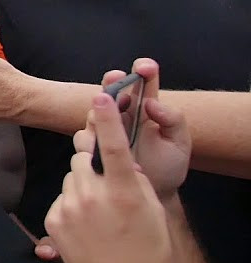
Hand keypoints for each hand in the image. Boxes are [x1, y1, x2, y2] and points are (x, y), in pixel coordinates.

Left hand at [45, 91, 170, 262]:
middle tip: (105, 180)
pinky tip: (86, 224)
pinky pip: (61, 197)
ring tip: (98, 211)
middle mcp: (93, 196)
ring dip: (82, 184)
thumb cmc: (146, 248)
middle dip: (91, 161)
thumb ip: (134, 177)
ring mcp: (69, 208)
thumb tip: (118, 158)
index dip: (106, 119)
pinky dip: (72, 204)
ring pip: (71, 177)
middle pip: (82, 157)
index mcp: (123, 190)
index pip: (112, 146)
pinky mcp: (53, 219)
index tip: (100, 96)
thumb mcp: (152, 208)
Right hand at [79, 59, 190, 199]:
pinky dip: (91, 142)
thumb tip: (152, 103)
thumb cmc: (167, 167)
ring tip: (113, 125)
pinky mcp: (92, 149)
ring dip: (99, 114)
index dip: (142, 70)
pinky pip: (82, 139)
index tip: (145, 66)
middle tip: (115, 78)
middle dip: (111, 81)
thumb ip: (173, 120)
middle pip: (110, 91)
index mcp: (145, 110)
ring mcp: (104, 132)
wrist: (152, 195)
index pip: (142, 83)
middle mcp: (122, 117)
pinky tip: (105, 152)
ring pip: (92, 114)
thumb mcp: (179, 143)